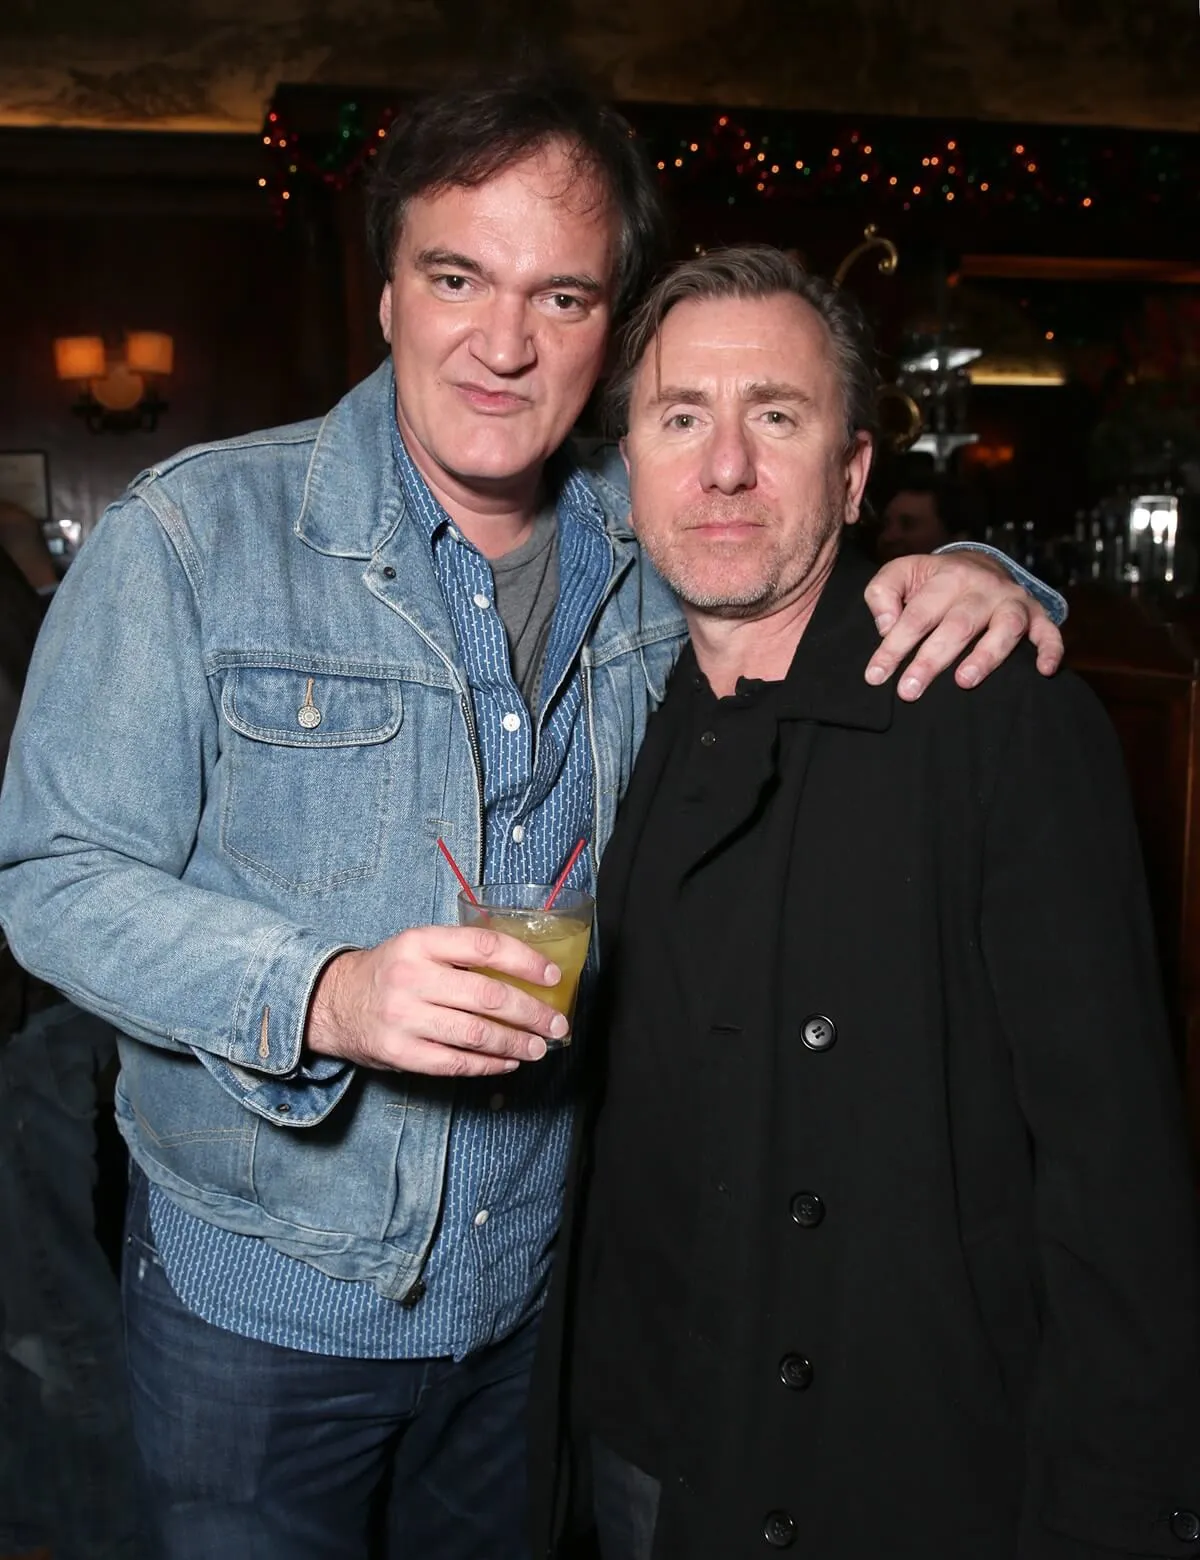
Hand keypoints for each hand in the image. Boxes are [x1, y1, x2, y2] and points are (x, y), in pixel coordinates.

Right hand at [304, 925, 569, 1077]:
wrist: (334, 1002)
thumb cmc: (391, 971)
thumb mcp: (418, 946)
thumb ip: (461, 952)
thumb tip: (526, 970)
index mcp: (421, 942)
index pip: (485, 946)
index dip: (525, 961)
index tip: (552, 976)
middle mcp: (411, 978)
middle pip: (487, 995)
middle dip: (531, 1012)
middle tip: (556, 1024)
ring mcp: (404, 1018)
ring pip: (476, 1033)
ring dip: (516, 1043)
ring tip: (539, 1047)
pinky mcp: (400, 1053)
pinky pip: (455, 1063)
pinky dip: (488, 1064)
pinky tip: (507, 1062)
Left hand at [863, 551, 1063, 701]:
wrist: (980, 564)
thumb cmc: (932, 580)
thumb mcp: (901, 573)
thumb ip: (883, 594)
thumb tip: (886, 626)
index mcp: (947, 577)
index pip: (917, 616)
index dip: (894, 647)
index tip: (876, 676)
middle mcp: (983, 587)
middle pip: (958, 625)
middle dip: (932, 659)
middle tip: (909, 691)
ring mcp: (1012, 601)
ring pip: (1005, 628)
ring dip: (986, 656)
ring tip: (964, 682)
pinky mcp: (1037, 615)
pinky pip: (1049, 632)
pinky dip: (1051, 650)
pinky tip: (1043, 671)